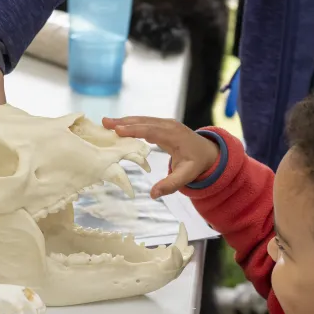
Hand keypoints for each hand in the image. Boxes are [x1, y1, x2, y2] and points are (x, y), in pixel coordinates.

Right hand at [102, 116, 219, 198]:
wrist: (208, 152)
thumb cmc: (196, 164)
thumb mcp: (186, 177)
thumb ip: (170, 185)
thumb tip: (153, 194)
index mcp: (174, 136)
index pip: (151, 131)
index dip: (134, 130)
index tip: (118, 130)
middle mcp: (169, 125)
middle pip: (144, 121)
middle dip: (124, 122)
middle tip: (105, 122)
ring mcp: (166, 123)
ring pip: (143, 119)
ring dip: (125, 120)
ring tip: (106, 122)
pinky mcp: (163, 124)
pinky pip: (145, 121)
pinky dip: (131, 122)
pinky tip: (118, 125)